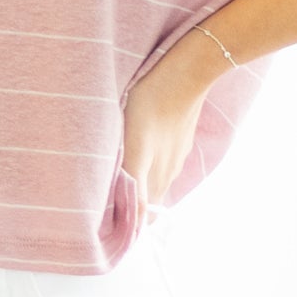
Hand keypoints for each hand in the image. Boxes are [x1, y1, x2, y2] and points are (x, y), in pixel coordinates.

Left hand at [118, 35, 220, 217]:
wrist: (188, 71)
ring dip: (140, 186)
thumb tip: (135, 225)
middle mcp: (169, 172)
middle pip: (149, 199)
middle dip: (133, 207)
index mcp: (157, 180)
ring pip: (155, 179)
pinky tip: (141, 153)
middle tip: (107, 206)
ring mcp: (176, 153)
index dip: (129, 224)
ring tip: (119, 182)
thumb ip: (134, 185)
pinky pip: (162, 159)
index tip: (110, 225)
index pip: (143, 216)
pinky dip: (149, 165)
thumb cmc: (152, 106)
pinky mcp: (179, 136)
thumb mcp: (136, 149)